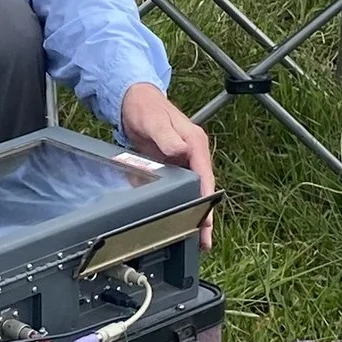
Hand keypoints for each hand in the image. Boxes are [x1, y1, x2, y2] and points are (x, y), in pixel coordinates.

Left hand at [118, 82, 215, 242]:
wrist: (134, 101)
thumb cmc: (146, 107)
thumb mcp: (154, 121)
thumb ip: (167, 137)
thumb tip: (181, 150)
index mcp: (194, 142)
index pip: (205, 175)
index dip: (206, 199)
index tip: (206, 219)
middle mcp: (193, 153)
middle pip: (203, 188)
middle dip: (205, 214)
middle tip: (205, 240)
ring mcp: (184, 160)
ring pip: (194, 191)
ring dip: (196, 213)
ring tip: (197, 238)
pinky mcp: (173, 165)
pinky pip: (180, 187)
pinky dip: (182, 204)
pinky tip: (180, 222)